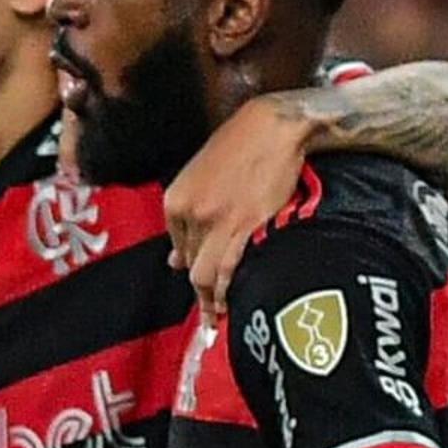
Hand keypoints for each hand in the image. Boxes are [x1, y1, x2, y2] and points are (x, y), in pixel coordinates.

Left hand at [163, 96, 319, 318]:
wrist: (272, 127)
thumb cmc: (241, 144)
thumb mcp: (201, 176)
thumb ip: (187, 216)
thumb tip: (176, 259)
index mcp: (176, 200)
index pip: (177, 247)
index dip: (188, 267)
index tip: (197, 282)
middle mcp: (191, 213)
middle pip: (190, 266)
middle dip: (199, 294)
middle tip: (207, 317)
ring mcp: (216, 222)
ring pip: (205, 275)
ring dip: (210, 302)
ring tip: (216, 320)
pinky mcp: (245, 227)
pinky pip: (228, 270)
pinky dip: (226, 292)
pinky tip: (230, 305)